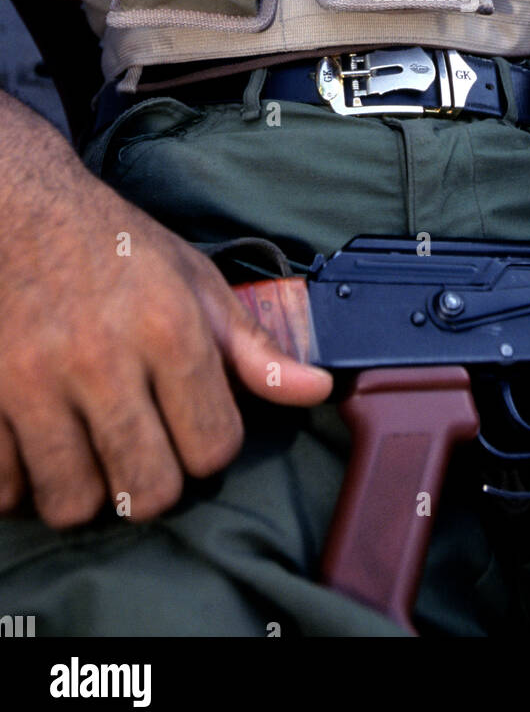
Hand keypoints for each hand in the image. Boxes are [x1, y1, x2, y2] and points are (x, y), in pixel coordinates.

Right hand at [0, 176, 331, 528]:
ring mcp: (33, 381)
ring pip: (74, 502)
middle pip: (148, 490)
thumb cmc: (113, 246)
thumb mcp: (194, 282)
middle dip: (155, 483)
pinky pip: (5, 491)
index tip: (195, 425)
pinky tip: (43, 449)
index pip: (213, 447)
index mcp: (167, 328)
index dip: (211, 446)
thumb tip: (317, 388)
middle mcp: (101, 358)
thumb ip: (253, 347)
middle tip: (145, 449)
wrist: (18, 208)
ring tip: (93, 452)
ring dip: (89, 490)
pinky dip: (24, 485)